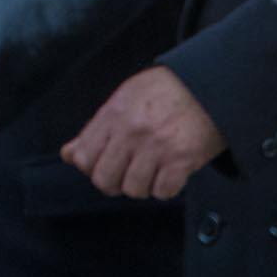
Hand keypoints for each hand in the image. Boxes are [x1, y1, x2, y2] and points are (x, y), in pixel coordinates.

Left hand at [61, 66, 226, 199]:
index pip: (83, 158)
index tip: (105, 165)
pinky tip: (169, 174)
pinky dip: (166, 189)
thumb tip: (68, 155)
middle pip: (105, 180)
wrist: (208, 85)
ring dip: (142, 187)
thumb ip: (94, 129)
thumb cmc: (164, 91)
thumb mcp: (123, 99)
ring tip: (151, 172)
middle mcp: (131, 132)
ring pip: (133, 190)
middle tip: (127, 174)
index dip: (91, 168)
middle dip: (114, 183)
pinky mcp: (182, 160)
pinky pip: (163, 192)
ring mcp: (156, 147)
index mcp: (112, 116)